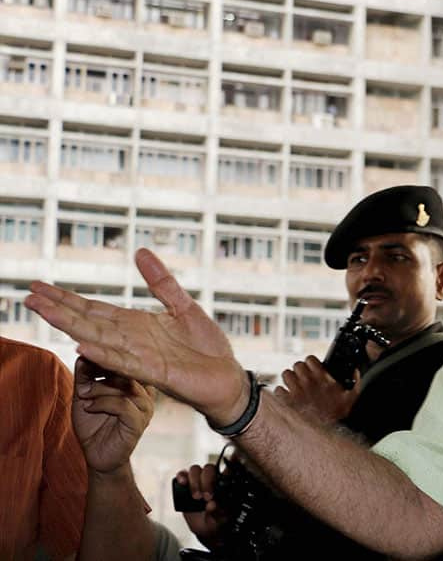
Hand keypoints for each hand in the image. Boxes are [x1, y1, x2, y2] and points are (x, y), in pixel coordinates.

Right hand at [25, 248, 248, 425]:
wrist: (227, 378)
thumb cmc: (206, 347)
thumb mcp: (184, 306)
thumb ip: (161, 282)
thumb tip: (140, 251)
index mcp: (135, 325)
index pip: (94, 309)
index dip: (67, 298)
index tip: (38, 287)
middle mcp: (131, 340)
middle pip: (88, 322)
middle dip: (58, 309)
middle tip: (27, 296)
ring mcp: (140, 357)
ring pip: (98, 339)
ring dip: (71, 326)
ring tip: (44, 312)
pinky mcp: (154, 372)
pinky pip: (124, 362)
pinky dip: (103, 354)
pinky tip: (82, 345)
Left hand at [72, 357, 154, 474]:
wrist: (97, 456)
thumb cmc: (93, 426)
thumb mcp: (85, 396)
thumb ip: (85, 377)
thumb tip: (84, 353)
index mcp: (136, 384)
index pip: (127, 362)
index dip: (107, 357)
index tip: (87, 355)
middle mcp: (145, 393)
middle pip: (127, 371)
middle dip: (101, 372)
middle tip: (82, 380)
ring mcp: (145, 407)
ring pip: (124, 387)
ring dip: (98, 389)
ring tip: (82, 395)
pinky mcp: (139, 421)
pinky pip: (122, 405)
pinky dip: (102, 403)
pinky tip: (88, 407)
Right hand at [175, 463, 227, 549]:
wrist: (204, 528)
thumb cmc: (216, 521)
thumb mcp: (220, 520)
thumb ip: (218, 512)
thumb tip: (212, 505)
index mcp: (225, 484)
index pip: (228, 468)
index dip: (230, 463)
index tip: (227, 471)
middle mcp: (212, 479)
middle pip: (209, 469)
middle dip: (207, 481)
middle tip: (206, 497)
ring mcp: (198, 480)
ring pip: (195, 470)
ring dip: (195, 482)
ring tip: (196, 497)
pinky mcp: (185, 485)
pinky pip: (182, 474)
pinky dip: (181, 476)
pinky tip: (183, 483)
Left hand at [274, 356, 360, 426]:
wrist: (326, 433)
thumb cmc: (339, 416)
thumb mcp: (353, 397)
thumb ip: (356, 381)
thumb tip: (356, 372)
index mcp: (322, 377)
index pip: (310, 359)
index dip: (311, 364)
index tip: (313, 370)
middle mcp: (307, 382)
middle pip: (296, 365)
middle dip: (300, 371)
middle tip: (304, 380)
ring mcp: (295, 391)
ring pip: (286, 374)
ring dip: (290, 380)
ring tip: (296, 387)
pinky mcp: (286, 402)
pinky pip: (278, 390)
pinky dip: (282, 394)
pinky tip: (290, 399)